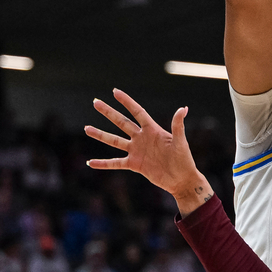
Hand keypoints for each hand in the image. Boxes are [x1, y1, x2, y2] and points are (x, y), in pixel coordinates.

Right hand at [85, 89, 214, 214]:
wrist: (181, 180)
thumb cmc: (184, 159)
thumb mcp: (180, 142)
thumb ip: (178, 125)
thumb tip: (183, 108)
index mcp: (152, 130)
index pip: (137, 112)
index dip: (127, 102)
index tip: (115, 92)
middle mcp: (141, 138)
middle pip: (121, 122)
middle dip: (108, 112)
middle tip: (95, 102)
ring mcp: (136, 151)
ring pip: (114, 141)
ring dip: (101, 135)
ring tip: (87, 128)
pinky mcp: (134, 165)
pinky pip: (115, 163)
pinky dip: (103, 163)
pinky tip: (91, 163)